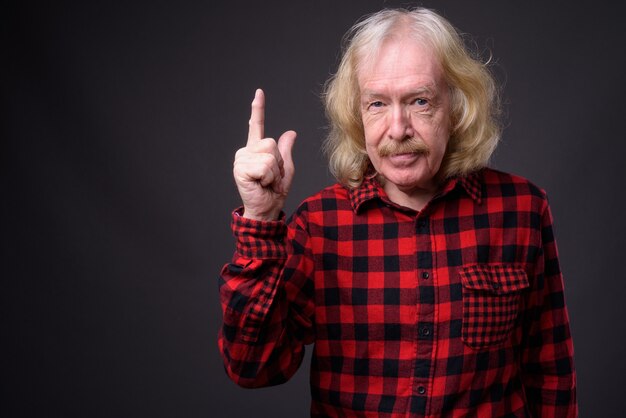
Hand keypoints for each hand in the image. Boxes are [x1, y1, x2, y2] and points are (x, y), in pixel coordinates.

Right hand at [233, 89, 296, 220]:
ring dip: (273, 172)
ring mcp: (241, 160)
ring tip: (266, 182)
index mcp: (256, 150)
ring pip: (269, 155)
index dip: (258, 109)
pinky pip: (265, 166)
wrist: (266, 210)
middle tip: (271, 178)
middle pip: (271, 143)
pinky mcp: (240, 169)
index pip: (257, 126)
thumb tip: (291, 133)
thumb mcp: (285, 169)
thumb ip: (286, 151)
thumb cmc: (274, 192)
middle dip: (278, 163)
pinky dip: (268, 177)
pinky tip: (261, 184)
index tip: (259, 92)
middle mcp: (246, 152)